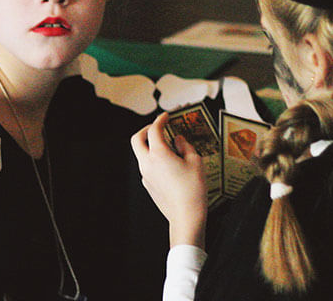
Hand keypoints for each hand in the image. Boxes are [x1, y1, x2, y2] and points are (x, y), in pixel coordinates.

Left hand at [131, 112, 207, 248]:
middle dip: (145, 130)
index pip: (154, 130)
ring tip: (167, 146)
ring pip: (140, 153)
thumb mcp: (195, 161)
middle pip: (137, 139)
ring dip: (149, 145)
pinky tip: (168, 163)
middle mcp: (147, 163)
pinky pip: (146, 166)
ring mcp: (145, 175)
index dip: (160, 120)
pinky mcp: (147, 185)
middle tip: (158, 127)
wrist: (185, 215)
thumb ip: (185, 146)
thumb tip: (178, 140)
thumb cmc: (192, 190)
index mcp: (158, 154)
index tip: (165, 116)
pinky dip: (153, 159)